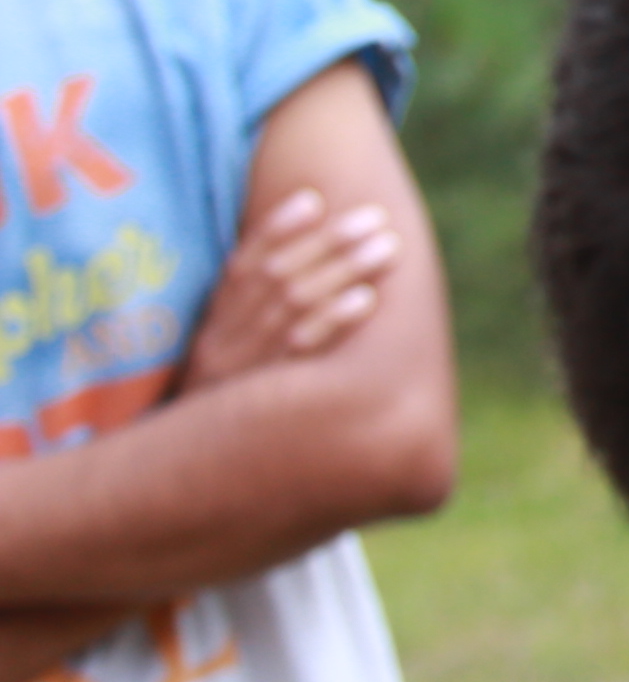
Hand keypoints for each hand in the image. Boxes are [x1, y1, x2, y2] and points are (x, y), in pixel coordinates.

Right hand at [173, 189, 403, 394]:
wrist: (189, 484)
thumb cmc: (222, 411)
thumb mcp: (220, 362)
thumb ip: (247, 319)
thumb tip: (300, 267)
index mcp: (208, 332)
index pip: (240, 270)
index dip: (276, 232)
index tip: (313, 198)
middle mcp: (221, 349)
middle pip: (276, 283)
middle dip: (328, 246)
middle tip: (375, 218)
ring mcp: (243, 378)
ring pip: (293, 312)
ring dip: (342, 272)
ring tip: (385, 246)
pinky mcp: (268, 408)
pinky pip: (303, 357)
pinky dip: (333, 323)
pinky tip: (367, 299)